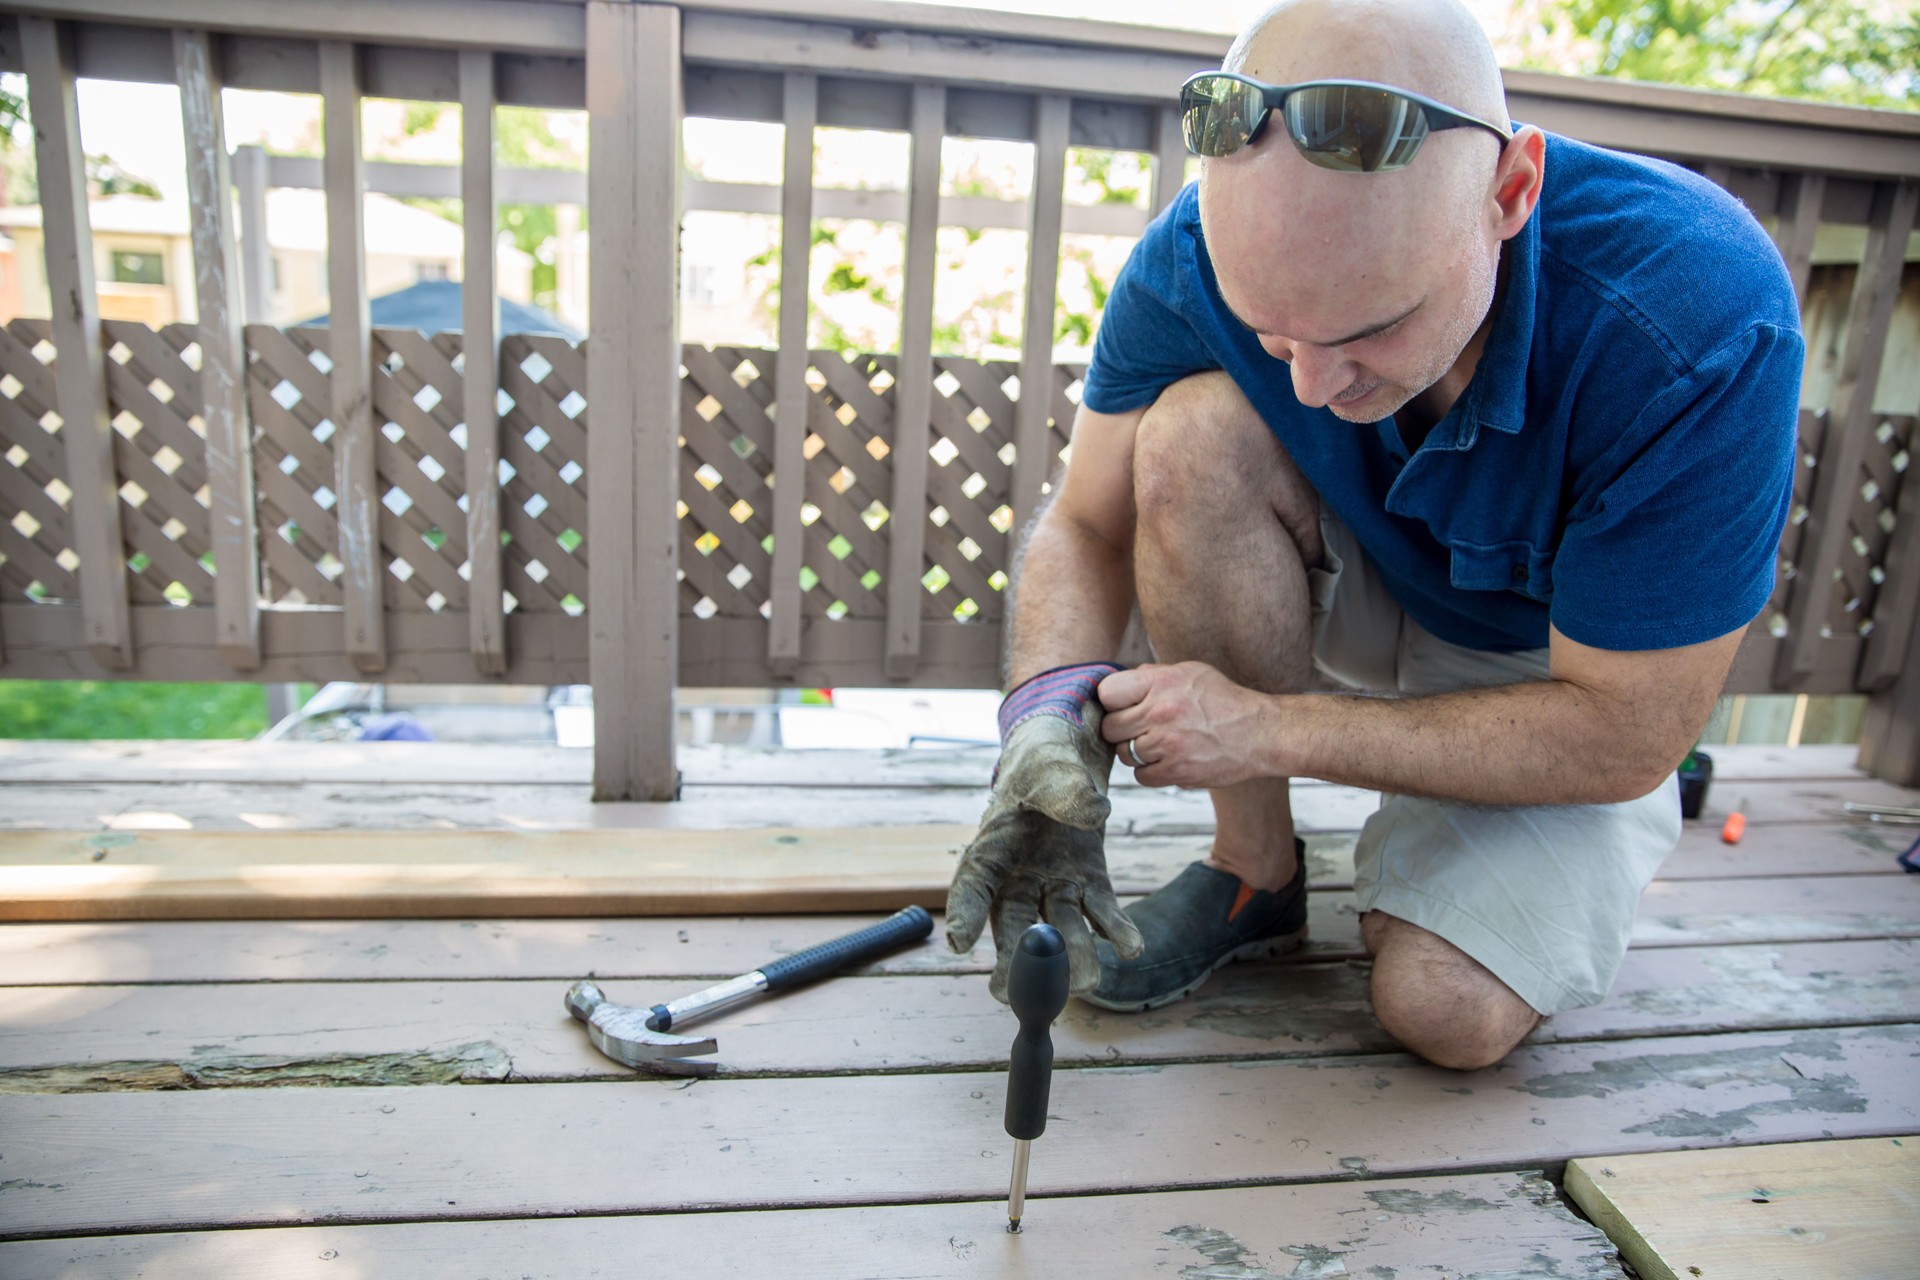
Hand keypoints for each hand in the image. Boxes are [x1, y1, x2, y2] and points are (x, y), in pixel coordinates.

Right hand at [946, 665, 1144, 996]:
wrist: (1073, 759)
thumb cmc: (1044, 761)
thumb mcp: (1047, 762)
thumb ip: (1063, 787)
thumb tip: (1093, 815)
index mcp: (991, 849)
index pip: (972, 886)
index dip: (963, 914)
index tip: (958, 943)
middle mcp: (1019, 879)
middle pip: (1011, 926)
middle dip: (1012, 962)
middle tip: (1009, 995)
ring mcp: (1055, 886)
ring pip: (1061, 929)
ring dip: (1073, 956)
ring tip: (1087, 981)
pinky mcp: (1090, 884)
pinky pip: (1102, 913)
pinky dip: (1116, 932)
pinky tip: (1132, 948)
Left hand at [1098, 661, 1273, 789]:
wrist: (1260, 734)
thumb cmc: (1225, 701)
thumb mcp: (1191, 672)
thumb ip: (1153, 675)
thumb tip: (1119, 685)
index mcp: (1161, 682)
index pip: (1107, 693)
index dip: (1111, 701)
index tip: (1122, 706)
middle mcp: (1160, 712)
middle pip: (1110, 727)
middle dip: (1121, 729)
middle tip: (1140, 728)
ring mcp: (1167, 744)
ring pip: (1124, 753)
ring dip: (1137, 751)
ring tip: (1161, 743)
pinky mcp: (1175, 772)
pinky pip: (1141, 776)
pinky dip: (1151, 771)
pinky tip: (1169, 759)